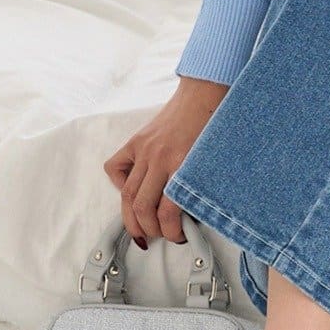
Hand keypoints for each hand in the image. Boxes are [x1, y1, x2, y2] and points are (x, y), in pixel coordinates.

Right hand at [103, 76, 227, 245]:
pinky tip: (131, 191)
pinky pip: (115, 168)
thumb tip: (192, 215)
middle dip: (150, 230)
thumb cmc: (215, 126)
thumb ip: (200, 185)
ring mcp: (145, 149)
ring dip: (132, 218)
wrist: (205, 93)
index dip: (172, 232)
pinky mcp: (136, 141)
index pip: (169, 211)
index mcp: (183, 164)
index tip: (179, 237)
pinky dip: (118, 183)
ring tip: (141, 229)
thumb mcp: (214, 160)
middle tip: (159, 236)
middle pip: (143, 207)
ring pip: (127, 194)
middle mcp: (160, 158)